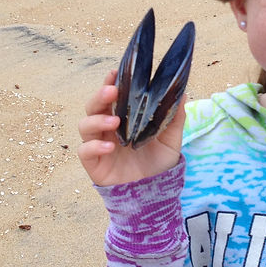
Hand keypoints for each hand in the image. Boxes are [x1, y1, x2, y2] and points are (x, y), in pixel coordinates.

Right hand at [77, 70, 185, 186]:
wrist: (153, 194)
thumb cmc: (158, 164)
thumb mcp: (171, 140)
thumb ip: (174, 118)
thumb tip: (181, 93)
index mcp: (122, 119)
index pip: (111, 97)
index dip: (109, 83)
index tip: (115, 72)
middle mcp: (106, 129)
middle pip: (93, 106)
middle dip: (100, 96)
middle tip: (112, 91)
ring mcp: (98, 145)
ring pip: (85, 125)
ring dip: (97, 120)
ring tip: (115, 121)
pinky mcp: (93, 164)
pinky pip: (84, 151)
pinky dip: (94, 147)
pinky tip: (109, 148)